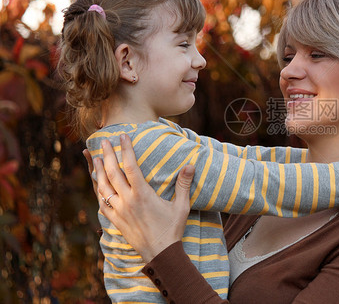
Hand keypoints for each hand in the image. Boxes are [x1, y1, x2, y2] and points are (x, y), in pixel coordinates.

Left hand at [84, 134, 194, 261]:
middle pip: (113, 173)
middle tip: (103, 141)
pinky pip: (102, 203)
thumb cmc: (172, 229)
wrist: (161, 254)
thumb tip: (191, 164)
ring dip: (98, 171)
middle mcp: (127, 201)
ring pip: (103, 187)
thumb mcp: (182, 206)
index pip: (130, 166)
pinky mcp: (115, 221)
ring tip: (95, 158)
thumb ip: (184, 184)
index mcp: (142, 194)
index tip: (123, 136)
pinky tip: (97, 184)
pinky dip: (98, 191)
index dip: (125, 149)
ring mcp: (119, 211)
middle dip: (107, 155)